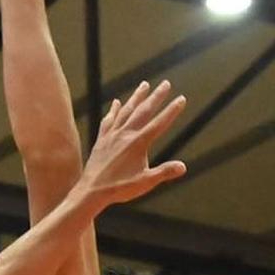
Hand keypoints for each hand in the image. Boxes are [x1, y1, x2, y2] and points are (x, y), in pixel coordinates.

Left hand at [78, 81, 186, 208]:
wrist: (91, 190)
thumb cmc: (119, 188)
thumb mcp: (146, 182)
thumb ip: (164, 172)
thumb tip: (183, 167)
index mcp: (138, 143)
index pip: (159, 123)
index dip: (172, 111)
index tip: (181, 98)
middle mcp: (126, 134)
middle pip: (144, 111)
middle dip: (156, 96)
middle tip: (165, 83)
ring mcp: (113, 135)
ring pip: (127, 111)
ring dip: (137, 97)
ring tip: (144, 84)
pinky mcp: (102, 139)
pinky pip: (109, 120)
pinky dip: (114, 110)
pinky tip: (117, 102)